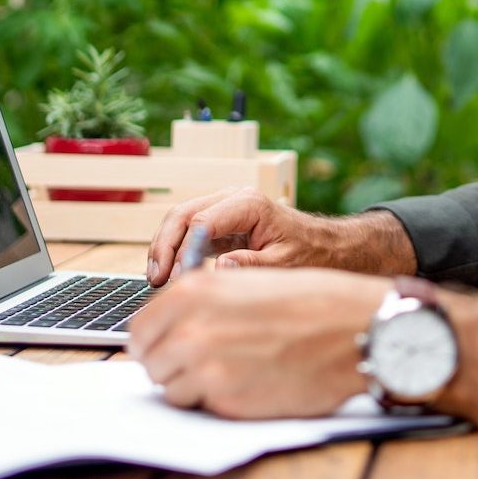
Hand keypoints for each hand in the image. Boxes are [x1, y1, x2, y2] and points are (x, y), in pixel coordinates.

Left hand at [128, 267, 383, 417]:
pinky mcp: (225, 398)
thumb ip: (202, 303)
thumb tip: (171, 329)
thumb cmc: (310, 304)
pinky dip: (213, 400)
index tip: (166, 347)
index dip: (154, 340)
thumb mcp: (246, 284)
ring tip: (230, 371)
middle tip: (201, 364)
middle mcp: (190, 327)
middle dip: (170, 364)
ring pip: (168, 387)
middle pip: (150, 360)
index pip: (141, 327)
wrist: (353, 329)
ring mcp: (204, 365)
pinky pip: (196, 405)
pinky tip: (244, 383)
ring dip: (190, 385)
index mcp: (192, 292)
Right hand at [144, 188, 325, 284]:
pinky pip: (187, 230)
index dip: (184, 251)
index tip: (178, 279)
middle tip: (156, 280)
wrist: (323, 245)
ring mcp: (223, 207)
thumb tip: (220, 269)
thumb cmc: (308, 253)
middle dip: (164, 246)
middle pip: (183, 215)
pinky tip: (166, 273)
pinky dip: (173, 249)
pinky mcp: (219, 221)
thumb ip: (253, 266)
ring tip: (155, 279)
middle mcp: (232, 199)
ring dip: (163, 247)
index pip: (202, 222)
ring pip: (179, 220)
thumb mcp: (285, 264)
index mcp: (249, 204)